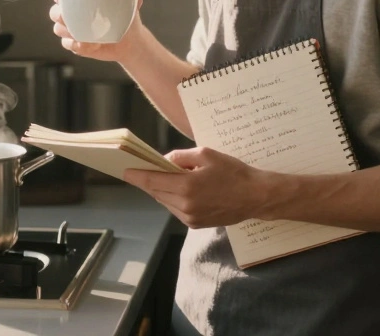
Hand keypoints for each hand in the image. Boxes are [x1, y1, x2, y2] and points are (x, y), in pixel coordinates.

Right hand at [49, 0, 142, 62]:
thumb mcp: (130, 8)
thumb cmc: (126, 19)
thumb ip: (132, 1)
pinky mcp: (75, 44)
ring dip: (67, 32)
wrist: (129, 42)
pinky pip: (68, 44)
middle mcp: (72, 14)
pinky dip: (76, 45)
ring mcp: (72, 30)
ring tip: (84, 35)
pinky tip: (91, 45)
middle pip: (55, 12)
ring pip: (58, 29)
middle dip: (58, 14)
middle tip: (67, 17)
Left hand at [123, 148, 270, 228]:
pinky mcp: (195, 224)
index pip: (152, 181)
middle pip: (156, 192)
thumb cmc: (233, 172)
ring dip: (161, 189)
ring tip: (163, 176)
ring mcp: (190, 218)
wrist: (255, 197)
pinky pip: (176, 209)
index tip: (123, 171)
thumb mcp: (206, 155)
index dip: (136, 176)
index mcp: (187, 187)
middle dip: (149, 180)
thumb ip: (181, 157)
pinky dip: (173, 198)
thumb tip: (164, 162)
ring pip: (165, 201)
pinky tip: (179, 188)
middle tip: (141, 168)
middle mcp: (185, 206)